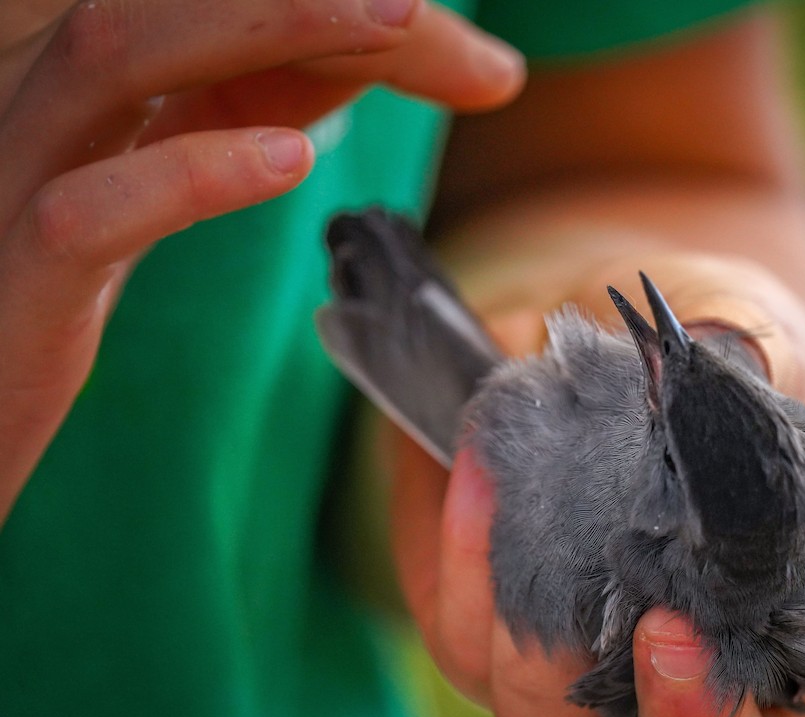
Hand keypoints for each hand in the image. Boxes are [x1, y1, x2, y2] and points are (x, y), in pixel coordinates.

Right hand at [0, 0, 524, 518]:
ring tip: (389, 25)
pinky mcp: (17, 272)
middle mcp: (43, 95)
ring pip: (114, 54)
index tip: (435, 18)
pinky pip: (87, 207)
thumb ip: (267, 99)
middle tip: (417, 1)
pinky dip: (192, 171)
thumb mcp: (178, 163)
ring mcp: (15, 171)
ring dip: (260, 23)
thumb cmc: (63, 274)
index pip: (211, 1)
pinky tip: (288, 158)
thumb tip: (388, 54)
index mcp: (96, 72)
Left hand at [391, 255, 804, 716]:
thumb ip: (747, 359)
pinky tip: (480, 474)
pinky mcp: (500, 646)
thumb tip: (722, 379)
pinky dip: (468, 566)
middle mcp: (725, 675)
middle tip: (672, 640)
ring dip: (541, 638)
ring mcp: (603, 678)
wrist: (600, 338)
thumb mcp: (742, 323)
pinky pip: (473, 649)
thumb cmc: (704, 343)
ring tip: (530, 496)